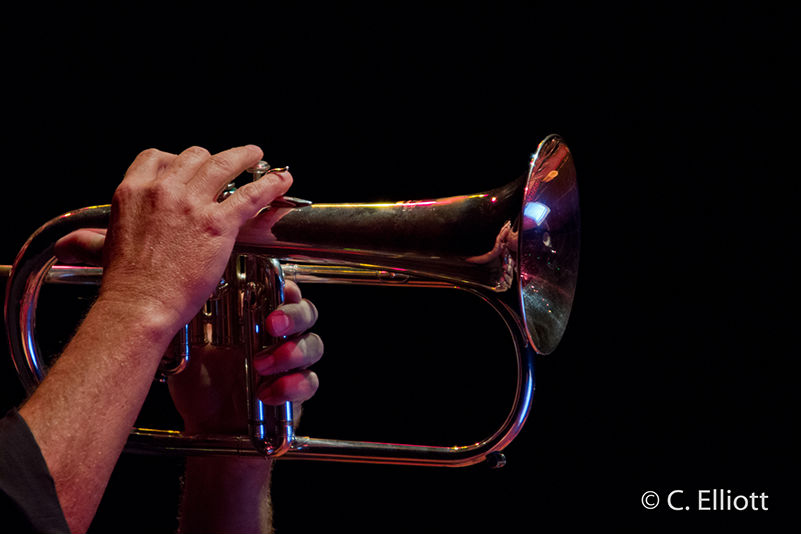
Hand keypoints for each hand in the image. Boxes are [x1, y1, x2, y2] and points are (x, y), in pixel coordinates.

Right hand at [96, 145, 290, 332]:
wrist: (140, 306)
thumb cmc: (125, 285)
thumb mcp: (103, 250)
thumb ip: (89, 241)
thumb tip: (66, 245)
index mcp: (133, 191)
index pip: (157, 157)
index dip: (176, 158)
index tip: (187, 165)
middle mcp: (163, 190)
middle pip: (194, 156)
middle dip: (213, 158)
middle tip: (227, 162)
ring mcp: (192, 204)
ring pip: (225, 165)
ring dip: (244, 157)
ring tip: (257, 155)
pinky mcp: (218, 223)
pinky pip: (251, 195)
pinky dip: (270, 184)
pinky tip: (282, 180)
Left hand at [168, 280, 322, 434]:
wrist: (204, 427)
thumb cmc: (198, 381)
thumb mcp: (188, 346)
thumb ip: (195, 319)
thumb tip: (188, 290)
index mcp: (258, 317)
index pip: (284, 292)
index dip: (288, 288)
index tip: (280, 289)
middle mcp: (279, 337)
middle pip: (307, 313)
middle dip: (295, 315)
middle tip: (272, 324)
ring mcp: (290, 364)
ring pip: (314, 346)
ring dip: (292, 352)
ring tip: (261, 365)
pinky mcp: (296, 393)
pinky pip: (309, 383)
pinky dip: (291, 386)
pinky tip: (266, 393)